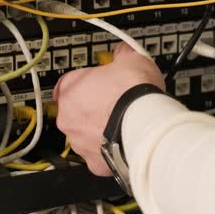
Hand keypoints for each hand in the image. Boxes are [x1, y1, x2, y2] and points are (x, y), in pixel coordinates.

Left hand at [53, 43, 164, 175]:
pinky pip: (98, 155)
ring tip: (121, 124)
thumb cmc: (133, 93)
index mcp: (70, 89)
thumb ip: (123, 54)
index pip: (68, 83)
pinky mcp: (93, 162)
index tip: (97, 84)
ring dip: (98, 131)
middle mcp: (68, 117)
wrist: (146, 126)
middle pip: (74, 111)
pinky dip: (108, 151)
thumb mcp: (131, 60)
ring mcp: (79, 142)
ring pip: (84, 135)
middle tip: (113, 104)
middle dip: (91, 109)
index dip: (85, 83)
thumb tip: (124, 51)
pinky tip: (123, 142)